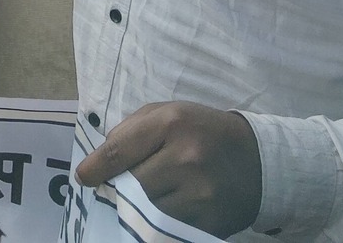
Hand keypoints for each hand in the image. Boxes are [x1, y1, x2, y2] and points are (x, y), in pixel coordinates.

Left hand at [75, 102, 262, 237]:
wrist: (258, 159)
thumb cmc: (202, 131)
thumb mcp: (169, 113)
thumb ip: (132, 130)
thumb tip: (100, 160)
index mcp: (171, 123)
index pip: (118, 151)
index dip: (95, 168)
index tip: (84, 178)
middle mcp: (186, 158)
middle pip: (130, 185)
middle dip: (117, 189)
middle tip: (113, 190)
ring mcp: (200, 194)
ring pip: (147, 212)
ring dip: (135, 210)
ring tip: (136, 202)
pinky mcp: (210, 222)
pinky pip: (169, 230)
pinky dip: (157, 225)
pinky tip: (156, 215)